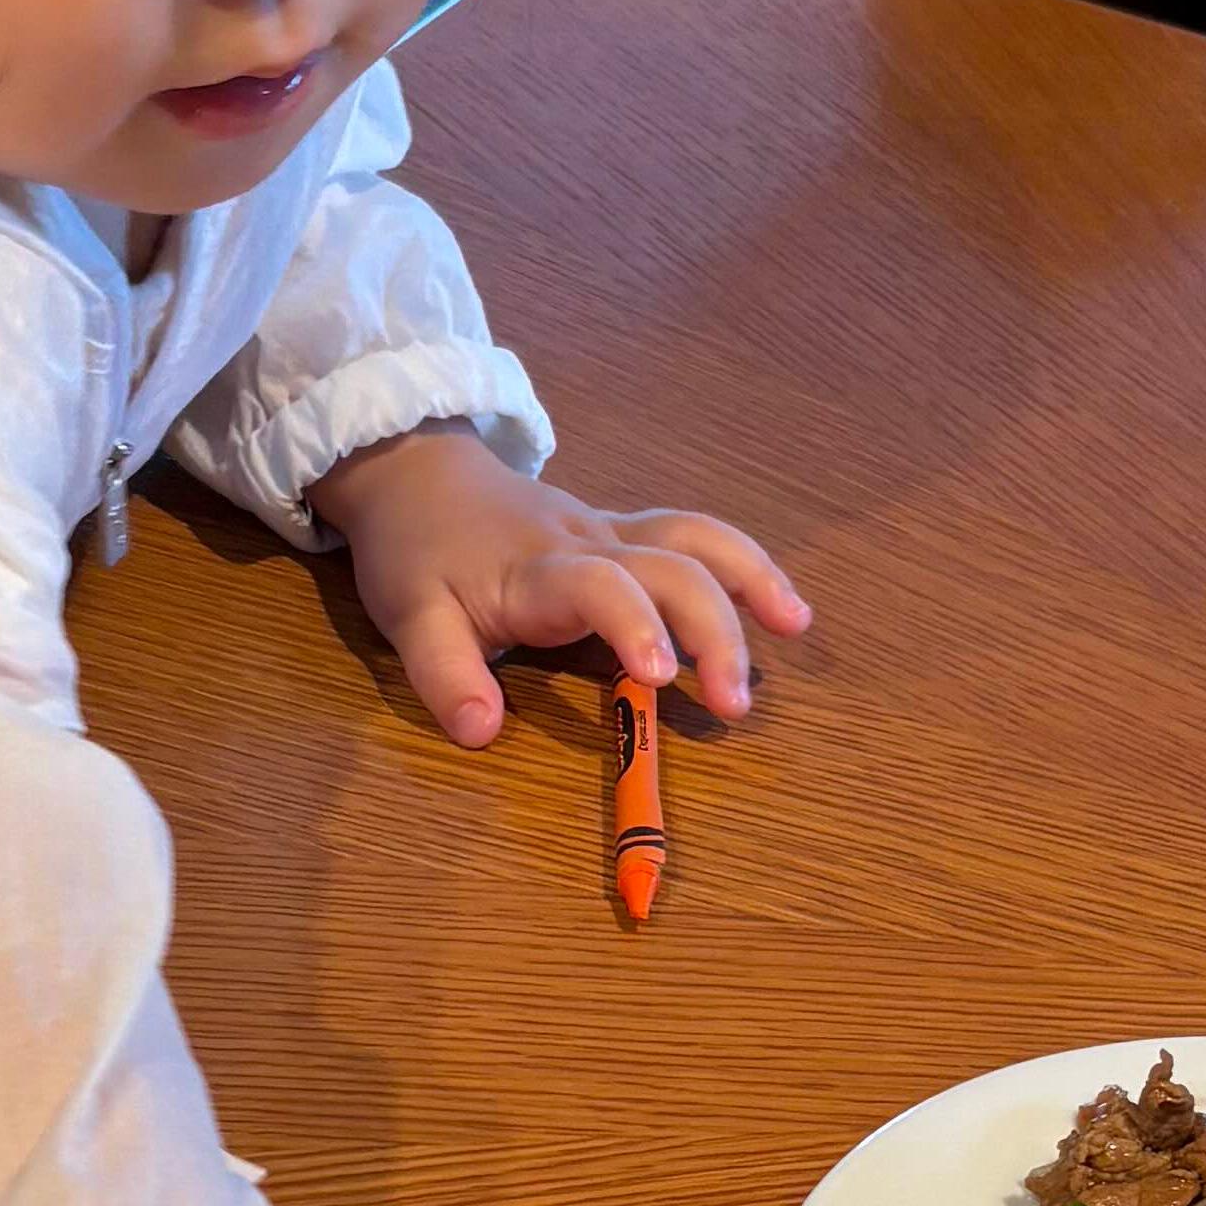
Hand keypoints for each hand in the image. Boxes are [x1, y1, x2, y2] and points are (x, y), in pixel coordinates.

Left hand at [313, 424, 809, 750]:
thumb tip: (482, 732)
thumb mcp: (409, 618)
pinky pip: (693, 538)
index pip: (598, 586)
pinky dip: (742, 567)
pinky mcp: (625, 533)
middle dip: (713, 630)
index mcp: (538, 569)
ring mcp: (613, 531)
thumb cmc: (419, 552)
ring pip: (696, 538)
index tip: (660, 680)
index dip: (633, 625)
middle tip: (735, 704)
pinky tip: (778, 607)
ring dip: (751, 578)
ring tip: (795, 625)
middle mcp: (589, 543)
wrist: (421, 473)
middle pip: (671, 567)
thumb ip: (444, 675)